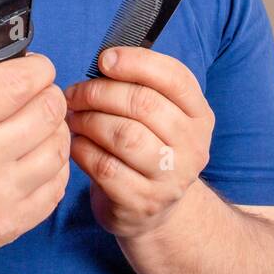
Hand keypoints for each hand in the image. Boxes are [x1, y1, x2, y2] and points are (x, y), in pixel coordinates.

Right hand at [0, 53, 69, 267]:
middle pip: (49, 112)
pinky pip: (56, 187)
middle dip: (50, 96)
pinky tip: (36, 161)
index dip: (39, 68)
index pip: (22, 82)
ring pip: (60, 149)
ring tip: (40, 130)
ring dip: (55, 132)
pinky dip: (53, 169)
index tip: (38, 69)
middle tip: (41, 97)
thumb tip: (18, 66)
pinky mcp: (8, 226)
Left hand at [64, 47, 214, 239]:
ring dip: (89, 120)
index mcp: (200, 116)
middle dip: (101, 92)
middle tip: (76, 92)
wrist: (158, 213)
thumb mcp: (163, 118)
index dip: (137, 62)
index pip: (175, 78)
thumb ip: (144, 88)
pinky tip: (75, 143)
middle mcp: (193, 146)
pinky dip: (83, 149)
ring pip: (124, 135)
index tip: (104, 59)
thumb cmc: (151, 151)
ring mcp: (170, 177)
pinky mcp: (142, 202)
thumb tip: (106, 60)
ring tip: (74, 117)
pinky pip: (105, 167)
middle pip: (144, 104)